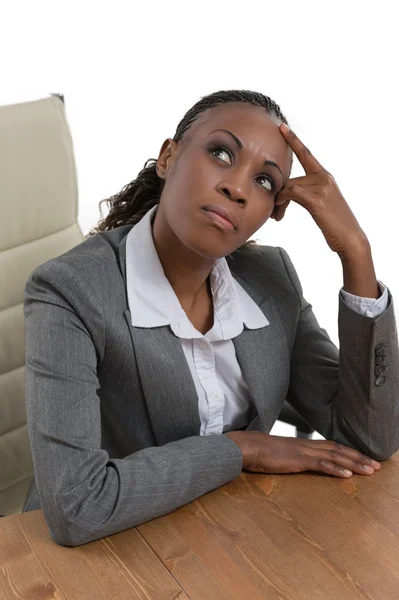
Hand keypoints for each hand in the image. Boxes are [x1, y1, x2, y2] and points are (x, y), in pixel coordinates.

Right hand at [225, 431, 380, 477]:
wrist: (247, 447)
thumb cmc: (260, 452)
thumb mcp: (280, 455)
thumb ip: (291, 457)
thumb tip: (297, 462)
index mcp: (303, 444)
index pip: (332, 446)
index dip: (349, 452)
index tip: (364, 458)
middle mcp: (307, 445)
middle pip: (338, 449)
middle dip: (359, 457)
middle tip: (376, 465)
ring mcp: (303, 451)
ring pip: (335, 456)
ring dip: (354, 463)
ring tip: (370, 470)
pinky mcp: (298, 460)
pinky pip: (320, 464)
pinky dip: (335, 468)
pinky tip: (347, 475)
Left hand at [271, 123, 367, 256]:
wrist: (350, 239)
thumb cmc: (334, 224)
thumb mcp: (320, 204)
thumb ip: (306, 194)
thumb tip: (285, 193)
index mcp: (325, 176)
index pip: (306, 154)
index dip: (293, 140)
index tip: (282, 128)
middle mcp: (324, 178)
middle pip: (290, 178)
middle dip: (278, 194)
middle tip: (275, 211)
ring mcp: (322, 187)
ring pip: (289, 186)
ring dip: (279, 201)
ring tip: (278, 215)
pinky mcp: (317, 199)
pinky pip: (292, 192)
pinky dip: (282, 200)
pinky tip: (279, 211)